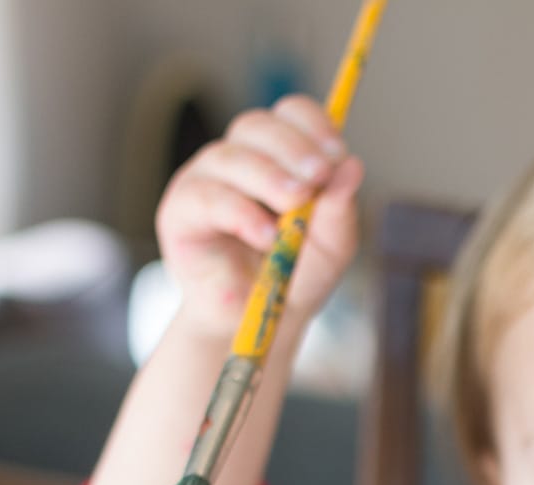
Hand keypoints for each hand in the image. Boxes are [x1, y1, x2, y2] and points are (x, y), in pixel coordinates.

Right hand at [156, 95, 364, 342]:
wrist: (258, 322)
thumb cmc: (295, 274)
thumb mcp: (332, 245)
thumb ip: (340, 208)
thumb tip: (352, 165)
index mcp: (278, 155)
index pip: (289, 114)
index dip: (312, 125)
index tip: (336, 153)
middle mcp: (239, 158)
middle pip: (257, 126)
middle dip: (292, 148)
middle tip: (318, 176)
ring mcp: (206, 180)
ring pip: (231, 157)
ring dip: (268, 177)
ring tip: (295, 204)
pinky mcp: (181, 211)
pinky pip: (207, 198)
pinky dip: (241, 213)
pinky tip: (266, 236)